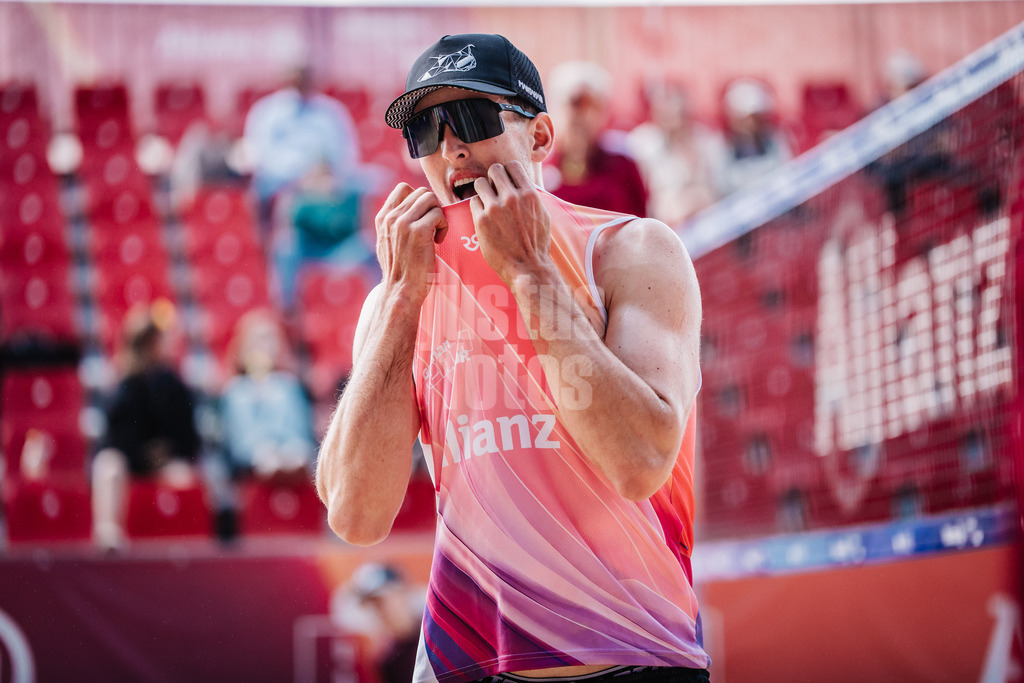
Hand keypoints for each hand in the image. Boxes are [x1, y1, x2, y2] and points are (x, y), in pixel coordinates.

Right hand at [374, 183, 446, 303]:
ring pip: (430, 199)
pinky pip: (438, 214)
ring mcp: (404, 223)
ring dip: (439, 215)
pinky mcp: (418, 231)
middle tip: (433, 227)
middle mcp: (391, 217)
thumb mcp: (387, 242)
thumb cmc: (400, 270)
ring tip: (435, 233)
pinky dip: (443, 226)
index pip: (403, 188)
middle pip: (421, 192)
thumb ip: (393, 224)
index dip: (419, 198)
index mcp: (383, 218)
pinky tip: (438, 241)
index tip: (423, 216)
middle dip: (432, 208)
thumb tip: (407, 207)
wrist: (401, 290)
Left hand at [470, 162, 551, 284]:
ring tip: (487, 203)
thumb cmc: (536, 244)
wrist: (528, 268)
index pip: (512, 166)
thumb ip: (531, 196)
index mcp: (529, 194)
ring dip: (482, 190)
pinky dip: (477, 206)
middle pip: (494, 169)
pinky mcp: (482, 220)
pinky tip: (484, 217)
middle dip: (493, 179)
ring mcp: (495, 208)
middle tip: (494, 191)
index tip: (506, 183)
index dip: (507, 173)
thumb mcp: (542, 215)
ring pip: (480, 183)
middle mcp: (512, 197)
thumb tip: (522, 183)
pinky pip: (473, 201)